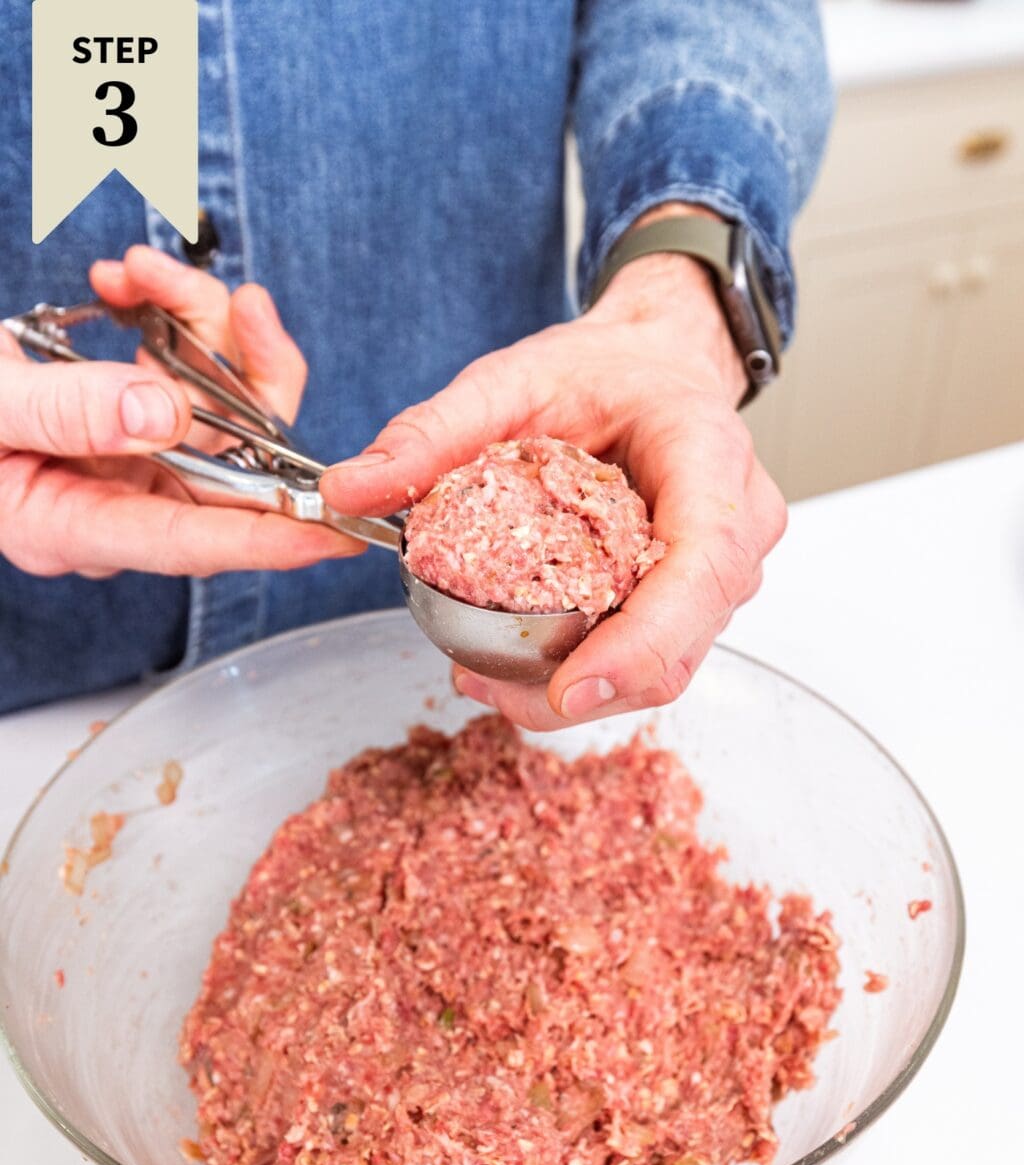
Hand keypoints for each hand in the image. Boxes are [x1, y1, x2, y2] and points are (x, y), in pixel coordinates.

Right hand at [0, 245, 356, 578]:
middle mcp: (118, 499)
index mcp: (73, 527)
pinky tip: (125, 278)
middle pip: (227, 462)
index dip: (267, 539)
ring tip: (143, 268)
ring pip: (216, 402)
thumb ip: (64, 411)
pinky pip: (184, 366)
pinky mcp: (132, 413)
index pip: (189, 542)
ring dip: (195, 322)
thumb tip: (161, 413)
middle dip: (243, 374)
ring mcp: (129, 458)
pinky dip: (168, 312)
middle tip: (243, 305)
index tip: (333, 534)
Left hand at [320, 207, 785, 729]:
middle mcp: (737, 529)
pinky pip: (652, 659)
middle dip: (584, 690)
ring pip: (666, 669)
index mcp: (707, 462)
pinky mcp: (695, 604)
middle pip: (678, 647)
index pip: (699, 572)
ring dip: (578, 694)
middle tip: (481, 683)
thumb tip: (348, 487)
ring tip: (484, 678)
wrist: (655, 366)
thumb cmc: (604, 371)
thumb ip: (431, 432)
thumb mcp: (511, 380)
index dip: (639, 645)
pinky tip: (520, 669)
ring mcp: (723, 576)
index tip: (566, 688)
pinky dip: (588, 676)